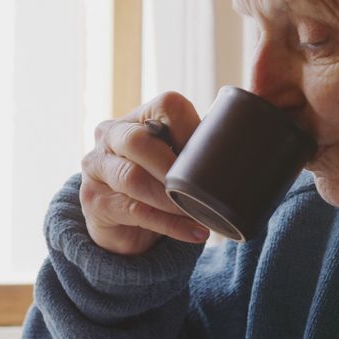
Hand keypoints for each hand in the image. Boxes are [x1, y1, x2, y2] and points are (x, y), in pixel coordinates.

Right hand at [79, 92, 208, 254]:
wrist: (120, 220)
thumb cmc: (155, 181)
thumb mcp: (172, 158)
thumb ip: (196, 150)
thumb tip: (244, 152)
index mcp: (137, 116)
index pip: (166, 106)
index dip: (192, 129)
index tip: (213, 155)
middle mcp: (110, 135)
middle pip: (138, 141)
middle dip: (173, 167)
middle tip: (201, 188)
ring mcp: (97, 168)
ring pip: (133, 179)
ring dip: (171, 200)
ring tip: (201, 214)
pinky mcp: (94, 201)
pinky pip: (134, 211)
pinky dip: (169, 224)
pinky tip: (194, 232)